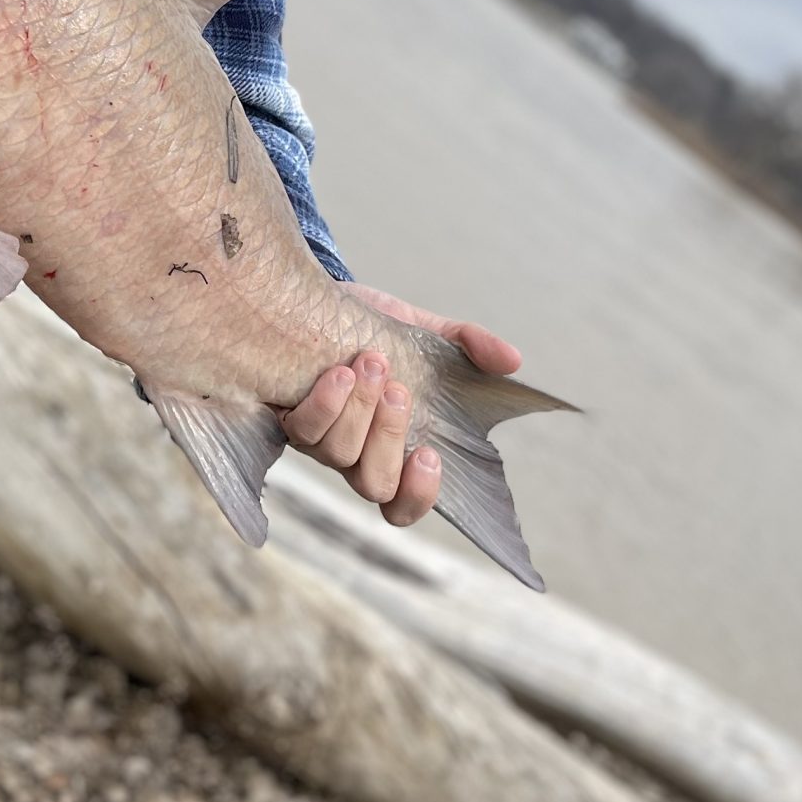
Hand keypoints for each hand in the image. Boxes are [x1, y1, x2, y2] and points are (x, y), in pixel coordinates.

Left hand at [281, 280, 522, 528]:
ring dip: (359, 411)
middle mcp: (356, 452)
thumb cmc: (376, 327)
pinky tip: (339, 373)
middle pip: (374, 484)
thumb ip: (471, 346)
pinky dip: (325, 404)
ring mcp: (321, 438)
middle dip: (390, 439)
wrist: (320, 298)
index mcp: (396, 446)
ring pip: (339, 455)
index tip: (430, 457)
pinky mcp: (288, 414)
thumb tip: (512, 360)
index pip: (403, 503)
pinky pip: (303, 430)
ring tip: (371, 363)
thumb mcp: (428, 332)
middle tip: (399, 391)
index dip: (418, 496)